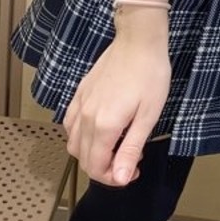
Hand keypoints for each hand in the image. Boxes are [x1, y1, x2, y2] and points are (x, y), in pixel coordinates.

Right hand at [62, 13, 171, 186]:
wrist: (138, 41)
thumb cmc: (150, 75)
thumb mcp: (148, 116)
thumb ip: (131, 149)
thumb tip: (120, 179)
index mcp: (104, 125)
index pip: (96, 167)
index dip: (113, 178)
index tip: (133, 171)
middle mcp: (86, 118)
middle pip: (83, 158)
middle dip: (105, 169)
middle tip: (130, 161)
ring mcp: (80, 104)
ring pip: (73, 143)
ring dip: (91, 154)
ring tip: (115, 146)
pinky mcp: (79, 93)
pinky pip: (69, 124)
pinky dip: (79, 136)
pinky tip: (98, 131)